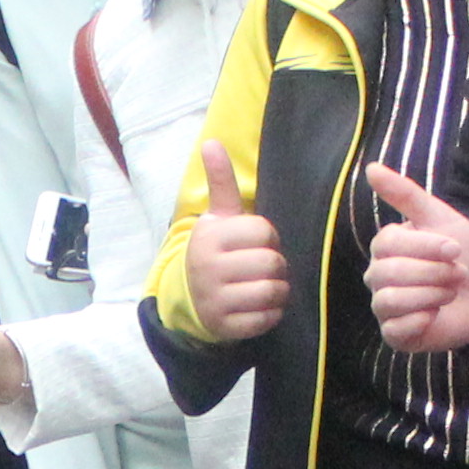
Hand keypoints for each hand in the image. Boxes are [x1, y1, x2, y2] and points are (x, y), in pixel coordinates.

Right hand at [182, 141, 290, 343]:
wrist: (190, 298)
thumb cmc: (215, 251)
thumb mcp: (216, 217)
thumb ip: (220, 182)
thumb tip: (212, 142)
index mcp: (210, 236)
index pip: (264, 231)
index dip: (269, 238)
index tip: (256, 244)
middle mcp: (209, 267)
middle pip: (272, 262)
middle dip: (276, 266)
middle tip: (264, 268)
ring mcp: (215, 299)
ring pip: (272, 291)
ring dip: (278, 290)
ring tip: (266, 286)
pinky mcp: (225, 326)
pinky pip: (266, 319)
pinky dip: (271, 314)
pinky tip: (260, 306)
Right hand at [358, 163, 468, 351]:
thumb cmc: (463, 253)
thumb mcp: (441, 218)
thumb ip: (406, 194)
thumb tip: (371, 168)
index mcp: (385, 248)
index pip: (387, 245)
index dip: (425, 247)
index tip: (454, 248)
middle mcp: (379, 276)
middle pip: (389, 274)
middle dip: (433, 273)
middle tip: (459, 272)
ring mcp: (386, 307)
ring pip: (389, 301)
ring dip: (431, 295)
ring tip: (452, 292)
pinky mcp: (397, 335)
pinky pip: (394, 330)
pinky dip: (421, 320)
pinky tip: (438, 314)